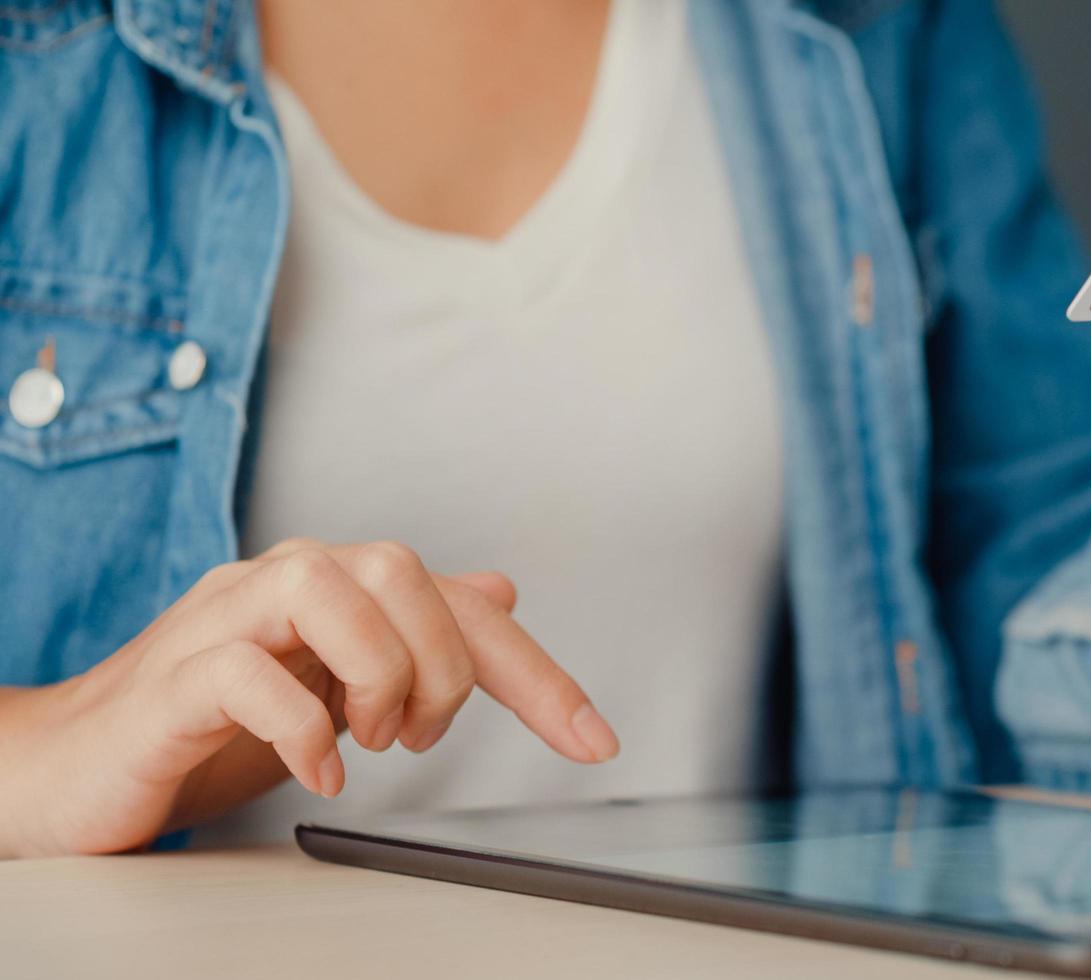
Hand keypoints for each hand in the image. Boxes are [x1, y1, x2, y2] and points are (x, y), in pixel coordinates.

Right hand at [0, 539, 618, 857]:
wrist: (78, 765)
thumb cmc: (209, 722)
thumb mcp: (335, 682)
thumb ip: (413, 636)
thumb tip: (498, 592)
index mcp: (334, 588)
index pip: (458, 606)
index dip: (537, 673)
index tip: (594, 740)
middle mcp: (280, 584)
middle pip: (398, 568)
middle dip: (440, 664)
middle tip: (416, 735)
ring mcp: (221, 622)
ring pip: (325, 585)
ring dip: (375, 673)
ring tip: (369, 739)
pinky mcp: (171, 681)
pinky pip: (244, 670)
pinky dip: (301, 727)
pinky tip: (320, 771)